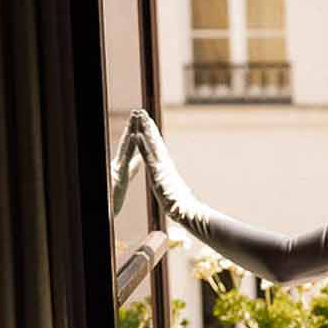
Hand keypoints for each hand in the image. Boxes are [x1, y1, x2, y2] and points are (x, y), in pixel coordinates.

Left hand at [127, 108, 193, 225]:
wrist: (191, 215)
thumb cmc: (185, 210)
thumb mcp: (177, 200)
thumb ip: (175, 194)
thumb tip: (177, 196)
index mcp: (166, 172)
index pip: (157, 151)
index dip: (152, 137)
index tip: (147, 125)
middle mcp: (165, 167)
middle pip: (155, 143)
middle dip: (148, 127)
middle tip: (142, 111)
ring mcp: (162, 170)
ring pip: (152, 145)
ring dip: (145, 130)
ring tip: (139, 115)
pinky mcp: (159, 175)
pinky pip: (148, 158)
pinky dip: (142, 146)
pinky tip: (137, 135)